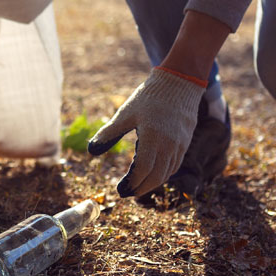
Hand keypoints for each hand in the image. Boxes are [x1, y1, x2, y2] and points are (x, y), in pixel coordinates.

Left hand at [87, 67, 206, 197]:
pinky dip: (163, 174)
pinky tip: (152, 174)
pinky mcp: (185, 143)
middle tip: (126, 193)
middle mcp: (169, 145)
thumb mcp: (125, 113)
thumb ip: (108, 133)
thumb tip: (91, 150)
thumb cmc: (148, 97)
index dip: (131, 183)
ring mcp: (179, 145)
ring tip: (137, 187)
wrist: (179, 82)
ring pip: (166, 173)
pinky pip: (174, 165)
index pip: (142, 170)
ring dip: (152, 183)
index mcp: (152, 137)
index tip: (120, 190)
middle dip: (140, 188)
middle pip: (156, 176)